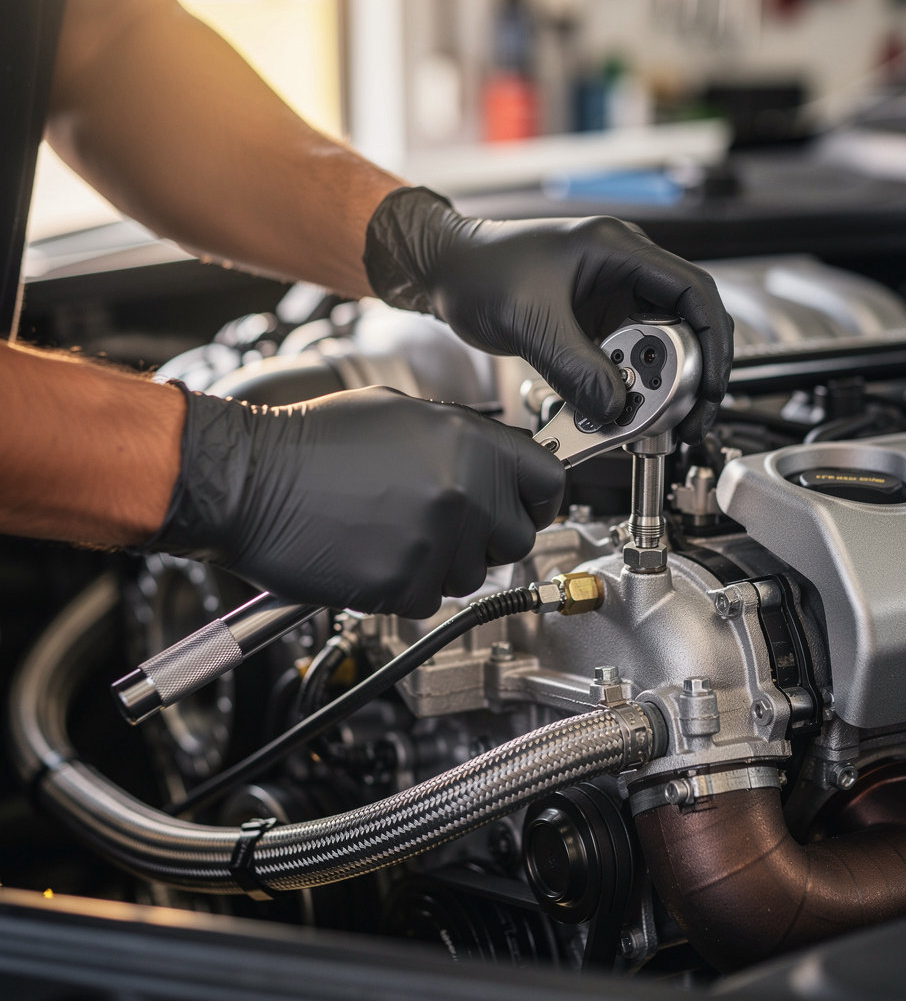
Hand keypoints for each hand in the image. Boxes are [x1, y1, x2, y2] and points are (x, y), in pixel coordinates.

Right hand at [149, 385, 564, 616]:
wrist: (249, 480)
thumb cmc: (313, 443)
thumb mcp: (401, 414)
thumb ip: (463, 441)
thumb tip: (500, 466)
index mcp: (469, 442)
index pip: (549, 483)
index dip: (536, 500)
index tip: (521, 508)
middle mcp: (462, 490)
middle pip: (518, 538)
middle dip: (485, 538)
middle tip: (440, 524)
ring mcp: (435, 540)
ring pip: (471, 576)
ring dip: (440, 564)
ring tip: (392, 531)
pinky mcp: (402, 583)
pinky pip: (427, 600)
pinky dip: (402, 587)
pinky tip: (371, 553)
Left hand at [363, 187, 732, 439]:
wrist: (445, 274)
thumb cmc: (479, 270)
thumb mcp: (530, 320)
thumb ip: (575, 367)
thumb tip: (615, 408)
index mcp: (619, 251)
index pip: (693, 292)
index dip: (712, 342)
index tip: (710, 386)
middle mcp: (623, 273)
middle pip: (681, 327)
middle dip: (686, 376)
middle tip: (683, 418)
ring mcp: (609, 301)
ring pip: (652, 351)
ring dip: (651, 388)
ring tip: (643, 421)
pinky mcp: (592, 327)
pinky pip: (620, 364)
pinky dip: (621, 391)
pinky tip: (611, 412)